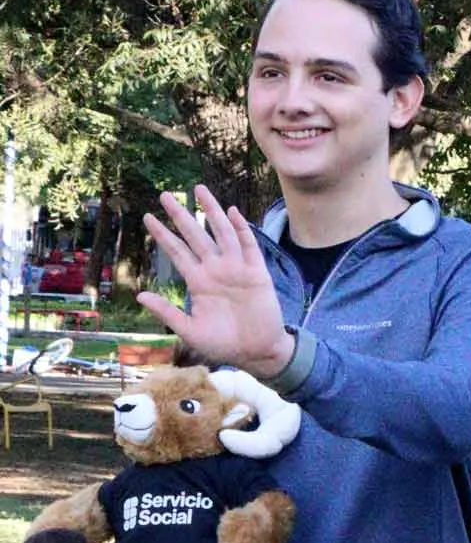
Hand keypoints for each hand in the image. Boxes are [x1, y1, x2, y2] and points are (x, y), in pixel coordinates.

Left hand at [137, 185, 293, 379]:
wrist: (257, 352)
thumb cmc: (223, 344)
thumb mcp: (190, 330)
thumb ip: (167, 312)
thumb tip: (140, 295)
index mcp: (198, 282)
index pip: (177, 251)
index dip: (163, 234)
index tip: (148, 217)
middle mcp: (216, 270)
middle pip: (196, 235)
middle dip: (181, 215)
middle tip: (165, 195)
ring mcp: (237, 269)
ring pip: (221, 233)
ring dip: (211, 211)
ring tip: (199, 190)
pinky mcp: (257, 273)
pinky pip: (248, 247)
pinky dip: (242, 229)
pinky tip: (233, 212)